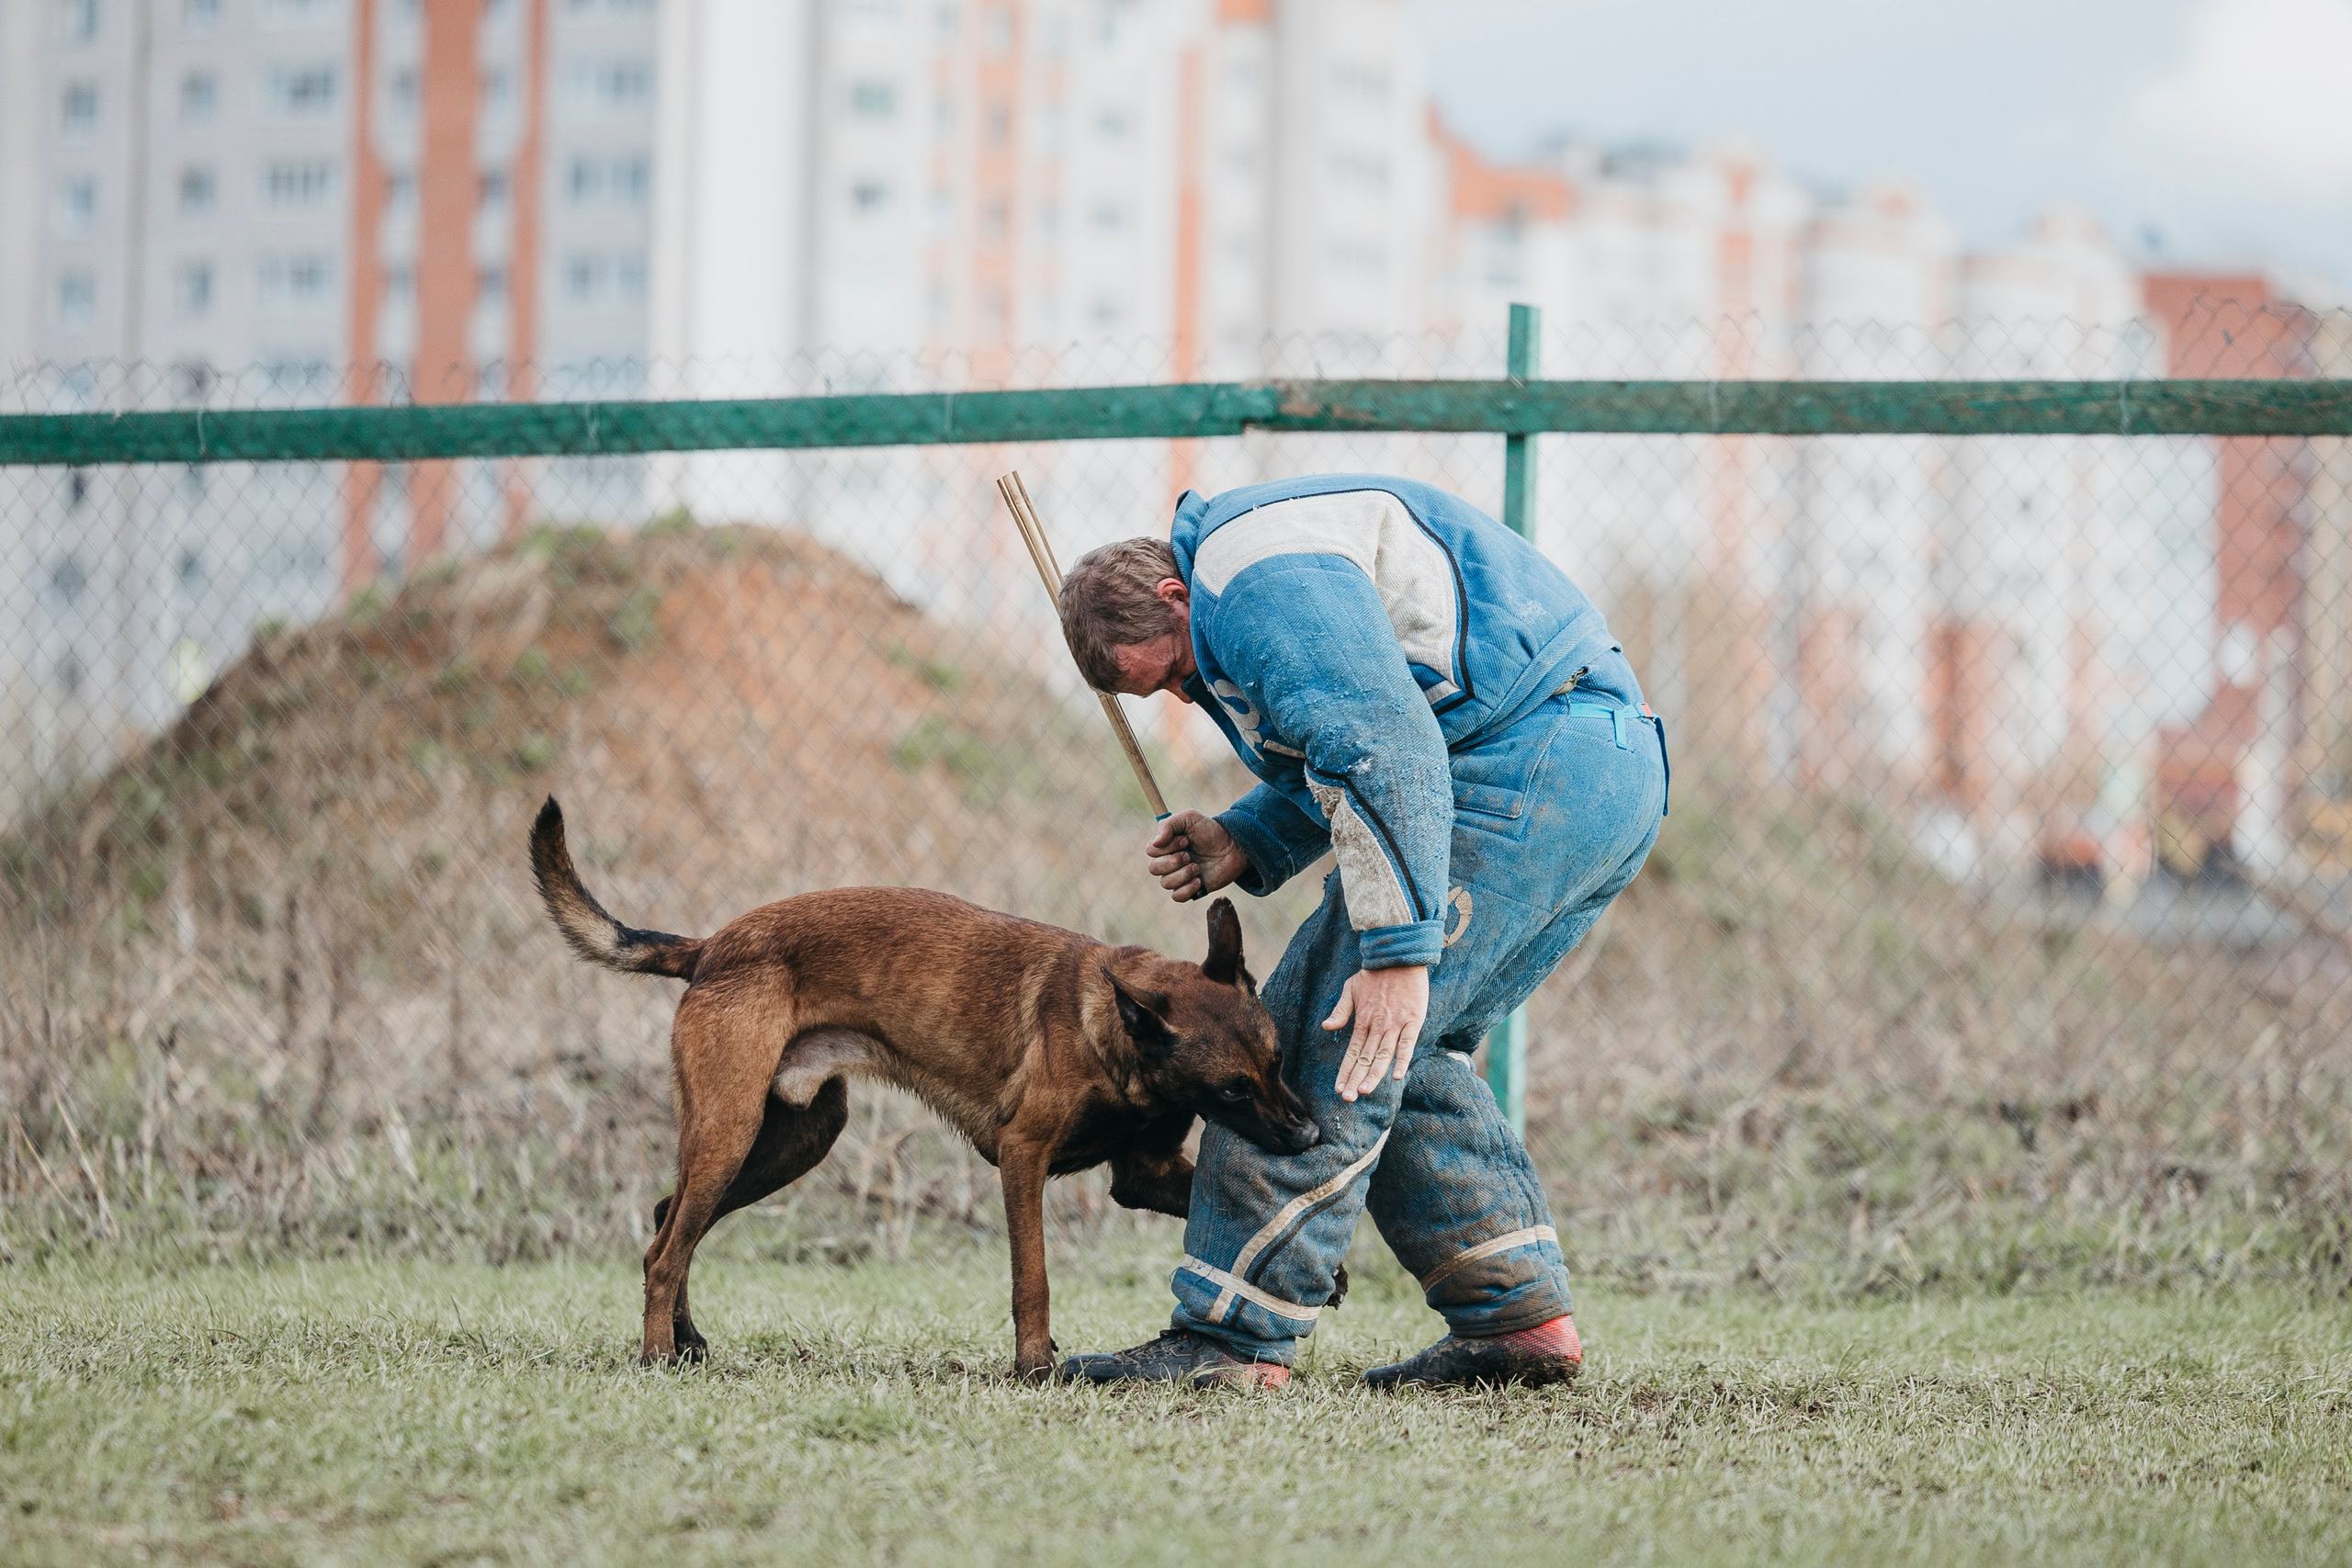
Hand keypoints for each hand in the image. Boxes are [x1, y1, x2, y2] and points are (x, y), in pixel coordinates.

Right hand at [1146, 811, 1249, 902]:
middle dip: (1173, 862)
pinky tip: (1199, 880)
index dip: (1167, 847)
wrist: (1233, 848)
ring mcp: (1179, 876)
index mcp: (1166, 845)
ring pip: (1165, 883)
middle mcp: (1169, 861)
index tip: (1186, 840)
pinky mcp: (1189, 890)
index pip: (1151, 850)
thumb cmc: (1211, 831)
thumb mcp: (1190, 818)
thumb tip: (1156, 843)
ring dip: (1183, 874)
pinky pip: (1177, 896)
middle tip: (1190, 855)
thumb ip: (1168, 824)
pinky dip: (1187, 889)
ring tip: (1198, 867)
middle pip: (1153, 868)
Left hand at [1323, 965, 1428, 1100]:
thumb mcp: (1351, 988)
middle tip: (1347, 1099)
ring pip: (1382, 1055)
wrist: (1397, 955)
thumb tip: (1326, 1026)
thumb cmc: (1373, 973)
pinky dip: (1401, 1059)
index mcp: (1362, 1021)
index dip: (1346, 1072)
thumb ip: (1340, 1010)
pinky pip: (1407, 1043)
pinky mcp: (1413, 1020)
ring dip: (1373, 1074)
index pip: (1352, 1053)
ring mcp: (1395, 1024)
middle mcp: (1377, 1026)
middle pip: (1365, 1059)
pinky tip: (1396, 1076)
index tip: (1339, 1089)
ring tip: (1363, 1091)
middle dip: (1356, 1079)